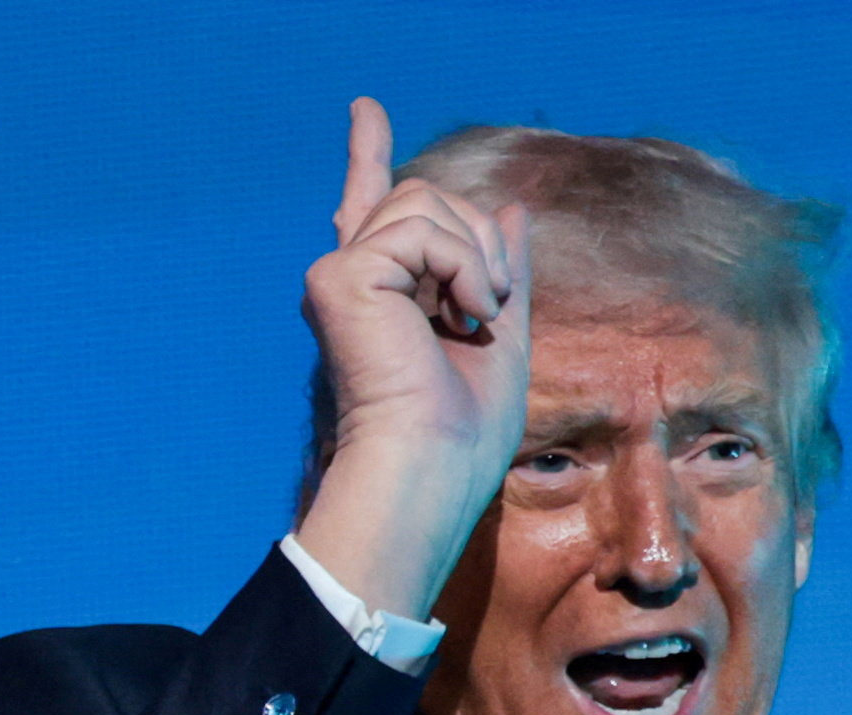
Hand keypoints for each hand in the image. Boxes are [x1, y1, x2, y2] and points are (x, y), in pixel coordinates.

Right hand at [294, 97, 531, 621]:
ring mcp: (339, 275)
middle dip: (477, 239)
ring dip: (475, 256)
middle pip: (425, 196)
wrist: (430, 468)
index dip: (367, 153)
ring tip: (477, 317)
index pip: (371, 206)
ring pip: (424, 201)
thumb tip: (512, 208)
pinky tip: (465, 315)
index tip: (365, 108)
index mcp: (381, 295)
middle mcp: (350, 279)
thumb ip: (502, 271)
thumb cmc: (462, 434)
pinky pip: (420, 230)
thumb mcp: (502, 336)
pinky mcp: (338, 277)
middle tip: (488, 306)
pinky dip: (461, 268)